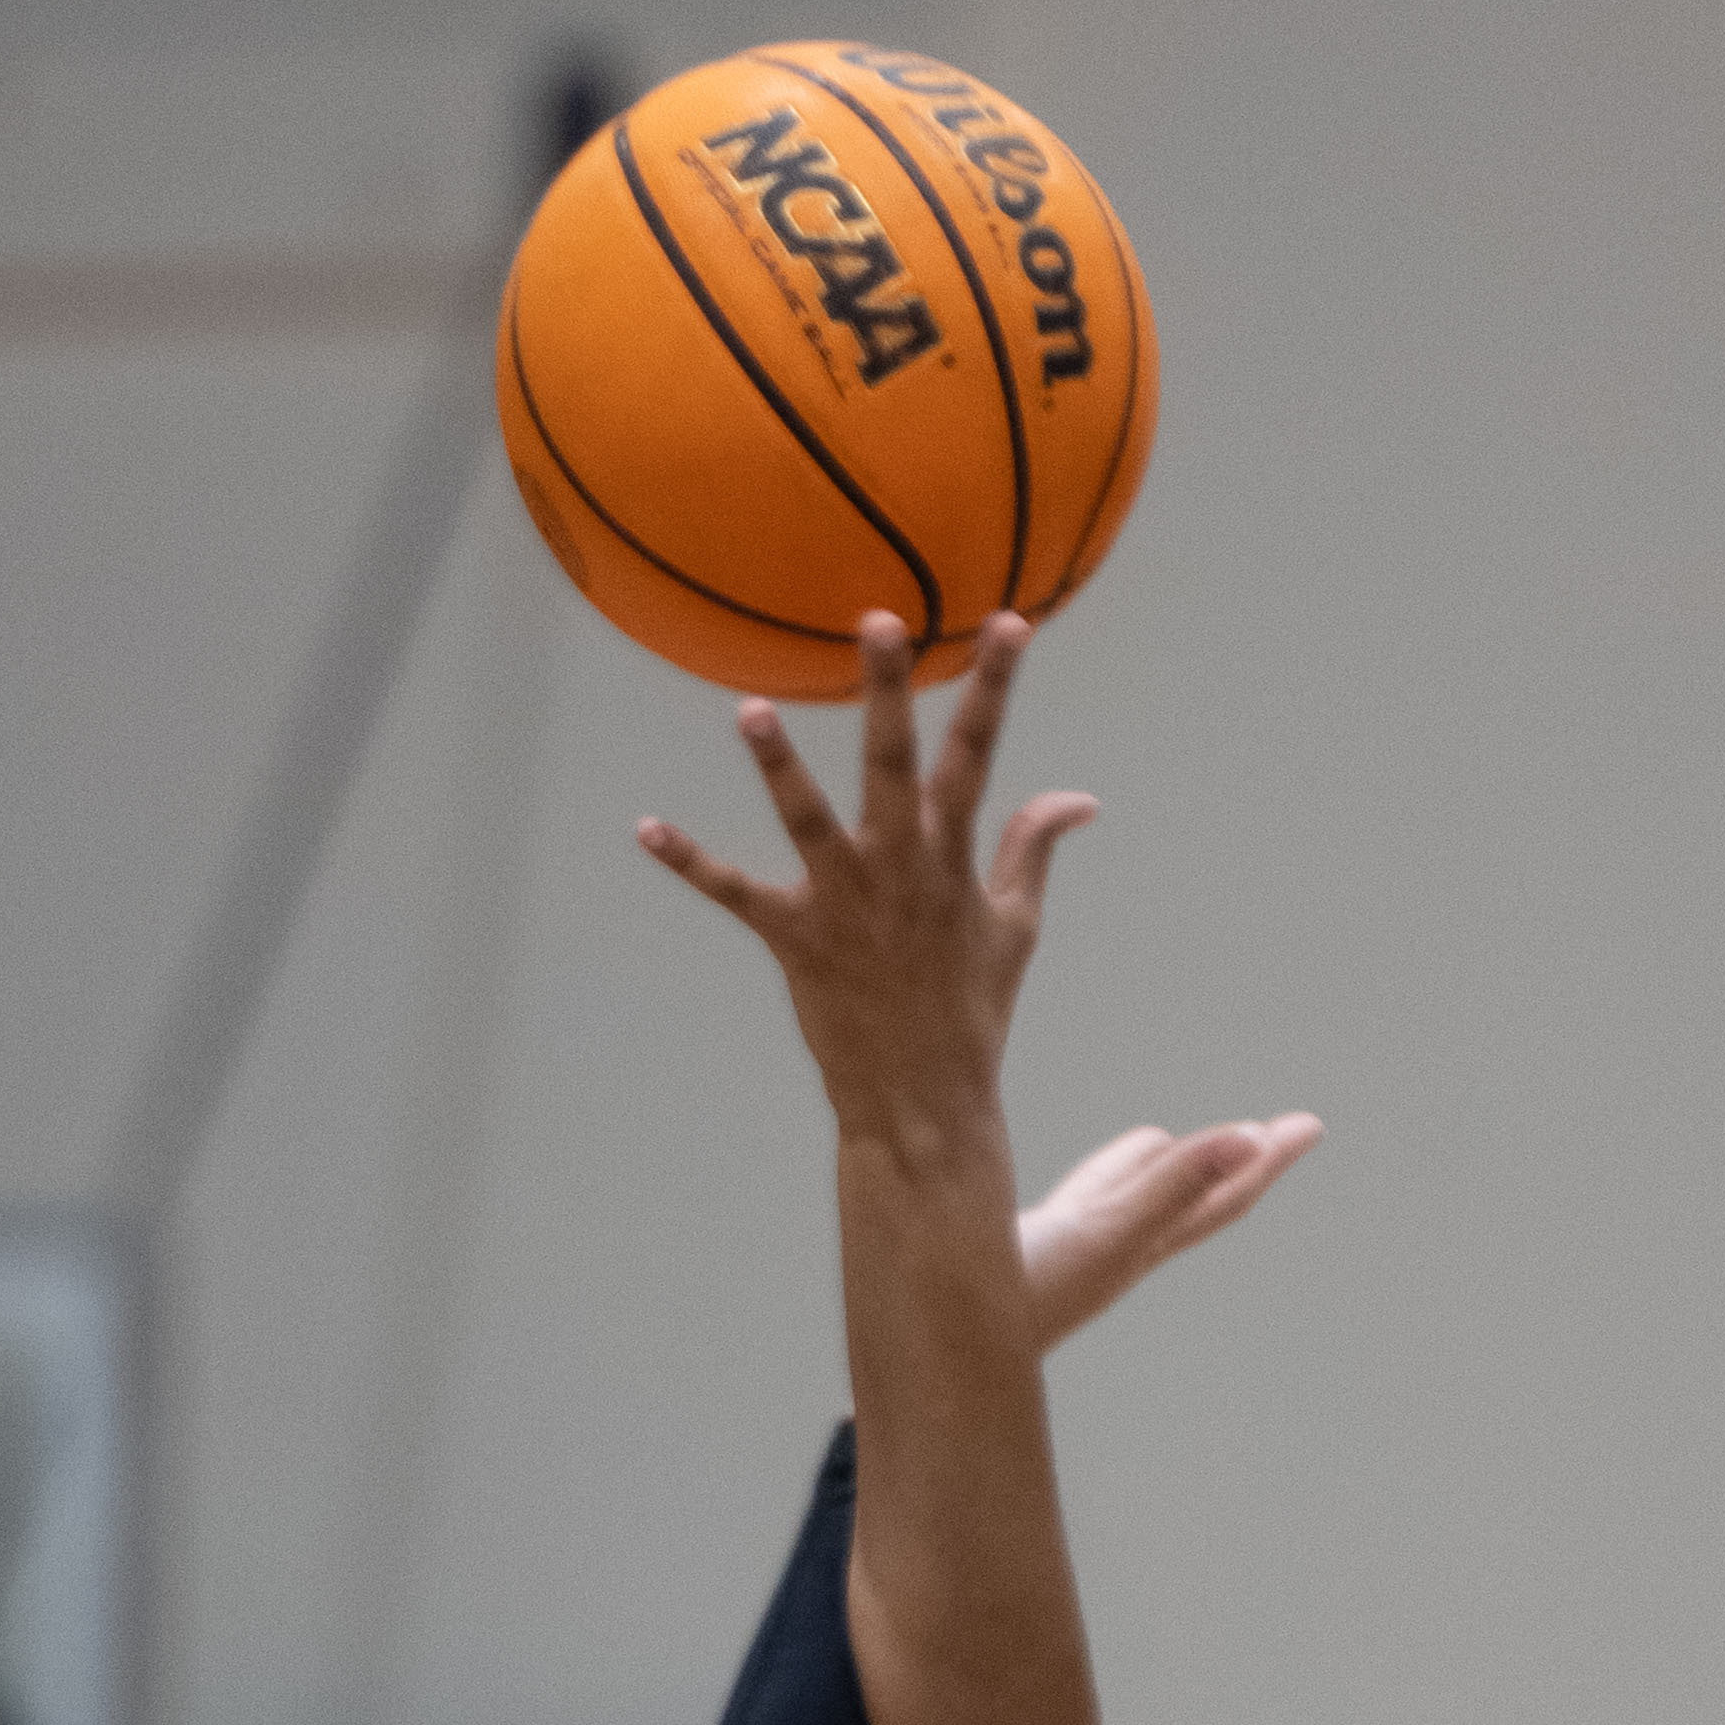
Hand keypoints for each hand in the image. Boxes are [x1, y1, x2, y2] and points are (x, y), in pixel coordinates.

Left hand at [639, 613, 1091, 1154]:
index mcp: (953, 861)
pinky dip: (690, 863)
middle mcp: (900, 872)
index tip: (1010, 622)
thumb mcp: (1016, 929)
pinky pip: (735, 896)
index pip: (978, 759)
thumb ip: (1034, 850)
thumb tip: (1078, 797)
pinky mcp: (797, 941)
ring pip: (809, 823)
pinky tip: (646, 829)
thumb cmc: (970, 1013)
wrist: (925, 1104)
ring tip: (750, 710)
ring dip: (780, 767)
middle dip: (888, 693)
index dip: (995, 689)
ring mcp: (846, 906)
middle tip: (878, 620)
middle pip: (893, 767)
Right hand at [1018, 1116, 1325, 1356]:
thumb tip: (1251, 1139)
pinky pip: (1092, 1196)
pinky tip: (1118, 1167)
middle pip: (1194, 1198)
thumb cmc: (1012, 1300)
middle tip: (1286, 1130)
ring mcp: (1072, 1247)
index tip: (1311, 1125)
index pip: (1219, 1199)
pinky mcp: (1033, 1243)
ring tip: (1212, 1144)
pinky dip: (1116, 1169)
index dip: (1265, 1161)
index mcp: (1137, 1248)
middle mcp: (1113, 1249)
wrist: (927, 1350)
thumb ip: (1172, 1184)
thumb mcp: (1101, 1233)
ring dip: (1179, 1165)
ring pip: (1142, 1194)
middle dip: (1240, 1161)